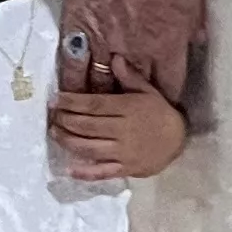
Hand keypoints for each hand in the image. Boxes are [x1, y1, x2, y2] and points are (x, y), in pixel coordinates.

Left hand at [52, 81, 187, 181]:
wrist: (179, 142)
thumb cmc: (160, 114)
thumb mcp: (149, 92)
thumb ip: (130, 77)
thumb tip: (114, 58)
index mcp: (128, 109)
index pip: (94, 105)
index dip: (72, 102)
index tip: (56, 99)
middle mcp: (123, 131)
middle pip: (87, 125)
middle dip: (66, 120)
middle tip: (52, 115)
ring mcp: (123, 152)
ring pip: (89, 147)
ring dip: (68, 141)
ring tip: (54, 133)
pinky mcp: (124, 168)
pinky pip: (102, 172)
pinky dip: (85, 172)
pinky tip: (69, 169)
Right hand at [62, 0, 204, 104]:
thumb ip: (193, 21)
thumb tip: (196, 42)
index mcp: (169, 40)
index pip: (169, 89)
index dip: (168, 103)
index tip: (165, 109)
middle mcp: (136, 49)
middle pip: (135, 96)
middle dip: (136, 111)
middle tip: (134, 120)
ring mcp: (104, 39)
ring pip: (101, 88)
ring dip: (104, 105)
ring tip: (103, 118)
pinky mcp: (77, 25)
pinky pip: (72, 66)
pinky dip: (73, 86)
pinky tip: (72, 99)